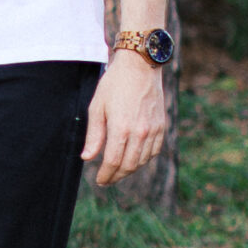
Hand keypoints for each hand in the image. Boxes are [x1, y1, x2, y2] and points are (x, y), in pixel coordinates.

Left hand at [83, 48, 167, 186]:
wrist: (140, 66)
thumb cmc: (114, 84)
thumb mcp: (97, 107)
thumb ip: (93, 135)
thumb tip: (87, 158)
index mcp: (121, 128)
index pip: (113, 162)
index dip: (106, 175)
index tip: (99, 180)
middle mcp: (139, 132)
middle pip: (129, 166)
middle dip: (116, 176)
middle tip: (107, 179)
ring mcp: (152, 130)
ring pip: (142, 161)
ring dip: (130, 170)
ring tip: (118, 170)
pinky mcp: (161, 126)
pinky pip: (154, 151)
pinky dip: (143, 159)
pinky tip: (134, 159)